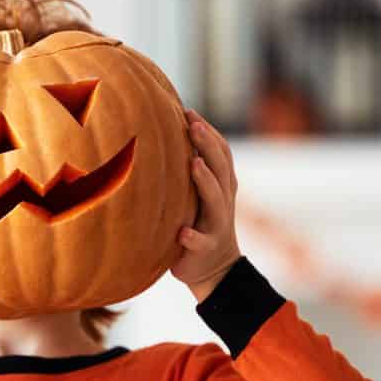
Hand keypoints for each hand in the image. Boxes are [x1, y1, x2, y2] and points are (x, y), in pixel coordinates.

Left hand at [172, 111, 241, 301]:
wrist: (213, 269)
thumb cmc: (197, 224)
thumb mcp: (197, 196)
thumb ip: (189, 172)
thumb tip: (157, 136)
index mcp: (221, 186)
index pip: (221, 153)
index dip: (208, 132)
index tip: (189, 111)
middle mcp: (223, 201)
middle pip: (221, 169)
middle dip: (208, 146)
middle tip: (192, 126)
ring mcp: (216, 225)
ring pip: (216, 201)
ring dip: (206, 182)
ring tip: (194, 164)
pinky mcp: (206, 249)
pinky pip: (200, 242)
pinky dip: (192, 237)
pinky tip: (182, 233)